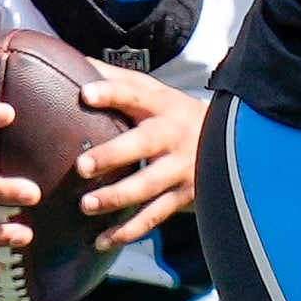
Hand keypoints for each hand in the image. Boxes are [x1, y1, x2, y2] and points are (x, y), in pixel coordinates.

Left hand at [71, 67, 205, 249]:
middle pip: (144, 144)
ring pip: (149, 186)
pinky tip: (102, 240)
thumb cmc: (173, 114)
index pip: (135, 93)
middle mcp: (172, 135)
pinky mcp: (183, 197)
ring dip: (118, 197)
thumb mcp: (153, 92)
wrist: (230, 142)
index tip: (86, 94)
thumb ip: (116, 80)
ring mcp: (180, 169)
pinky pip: (154, 217)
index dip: (112, 92)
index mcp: (161, 105)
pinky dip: (128, 231)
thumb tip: (70, 60)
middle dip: (114, 155)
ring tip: (87, 206)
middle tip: (81, 165)